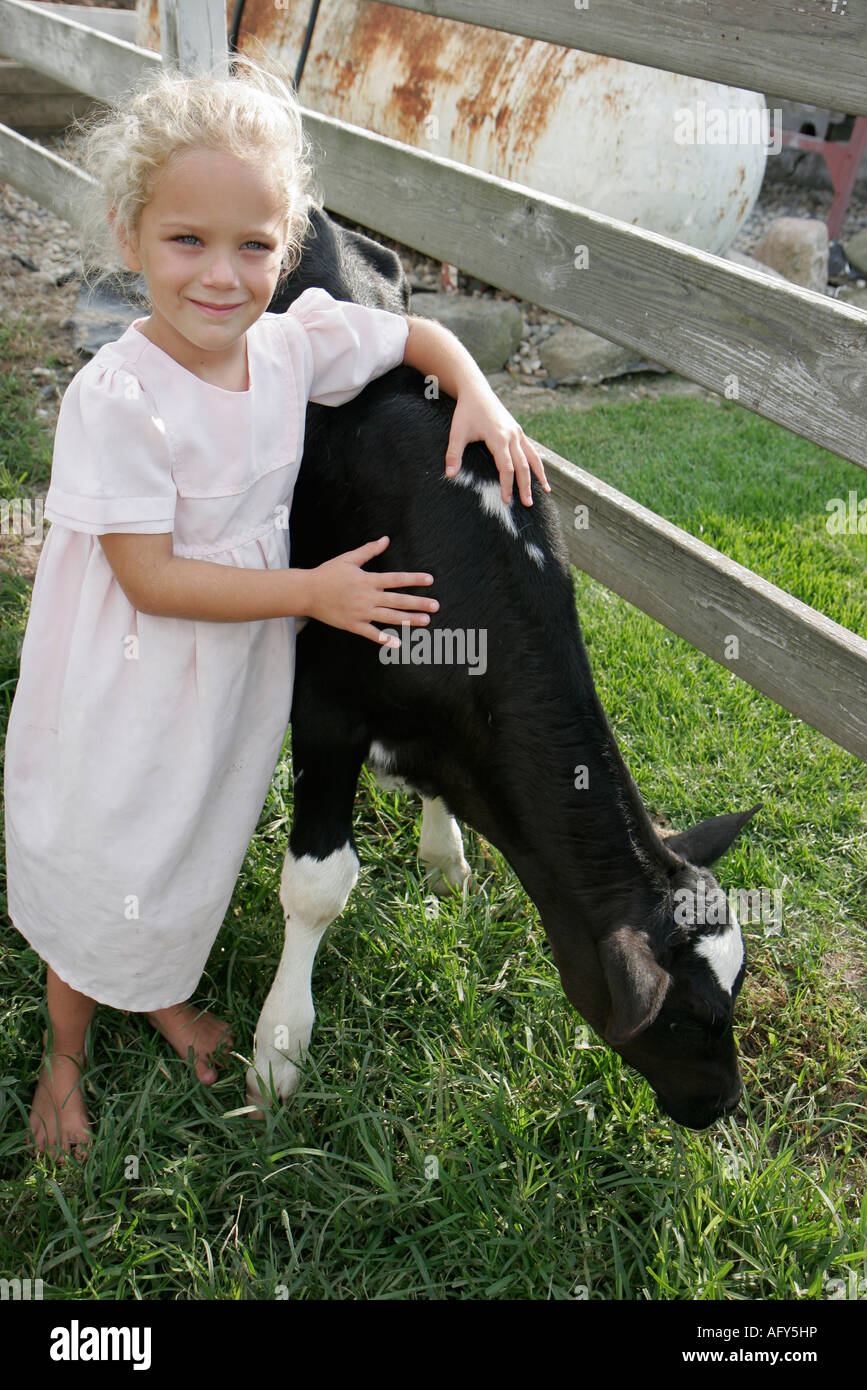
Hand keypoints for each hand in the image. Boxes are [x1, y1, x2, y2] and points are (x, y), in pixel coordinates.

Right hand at [306, 536, 436, 646]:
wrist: (307, 592)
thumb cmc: (327, 573)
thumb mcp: (349, 559)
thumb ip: (369, 550)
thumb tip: (385, 539)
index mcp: (368, 580)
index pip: (396, 579)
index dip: (414, 579)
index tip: (430, 580)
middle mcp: (367, 597)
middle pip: (398, 600)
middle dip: (418, 603)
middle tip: (435, 606)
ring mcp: (361, 612)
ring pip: (389, 617)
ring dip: (408, 619)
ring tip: (425, 621)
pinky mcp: (353, 625)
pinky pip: (371, 634)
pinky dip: (384, 639)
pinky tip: (398, 643)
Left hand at [445, 381, 549, 505]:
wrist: (476, 391)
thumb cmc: (466, 412)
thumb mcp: (457, 432)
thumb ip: (453, 454)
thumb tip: (449, 475)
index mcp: (499, 437)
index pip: (506, 467)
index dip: (507, 485)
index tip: (506, 500)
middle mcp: (512, 435)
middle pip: (523, 466)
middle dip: (525, 486)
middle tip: (527, 504)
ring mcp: (518, 433)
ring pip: (532, 457)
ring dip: (539, 475)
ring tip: (546, 492)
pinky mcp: (519, 431)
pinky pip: (532, 450)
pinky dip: (538, 463)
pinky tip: (541, 475)